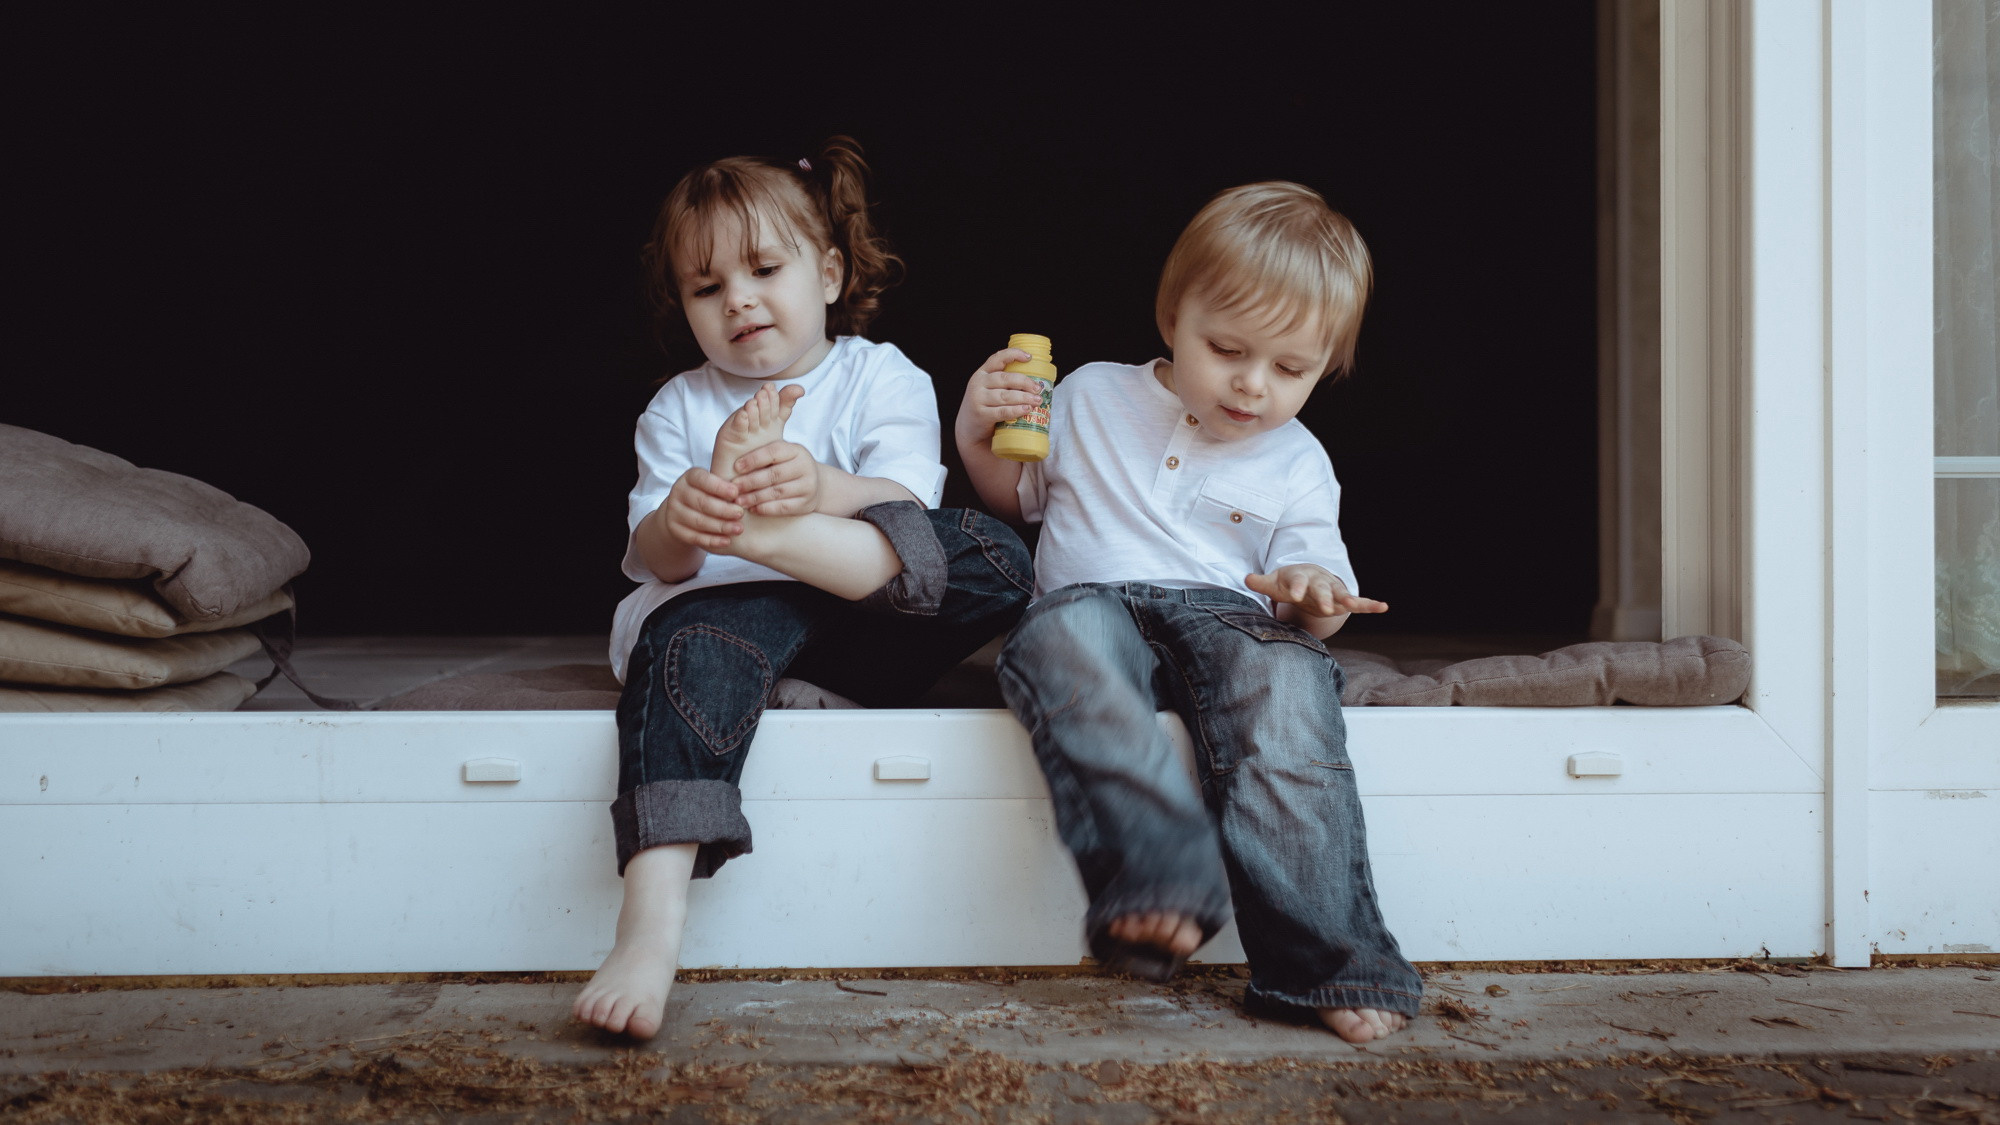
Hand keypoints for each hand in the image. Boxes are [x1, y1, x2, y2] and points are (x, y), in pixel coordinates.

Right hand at [662, 467, 744, 550]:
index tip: (736, 493)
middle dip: (723, 509)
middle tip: (741, 513)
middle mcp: (678, 492)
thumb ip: (725, 486)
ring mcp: (674, 511)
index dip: (719, 487)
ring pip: (698, 521)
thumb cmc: (708, 494)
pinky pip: (694, 537)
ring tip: (738, 529)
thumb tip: (745, 491)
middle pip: (701, 502)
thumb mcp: (713, 485)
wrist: (684, 512)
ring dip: (721, 526)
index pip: (702, 479)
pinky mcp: (674, 529)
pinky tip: (727, 541)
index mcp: (689, 477)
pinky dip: (712, 540)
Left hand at [727, 439, 822, 515]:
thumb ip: (764, 456)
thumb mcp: (782, 456)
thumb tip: (734, 465)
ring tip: (739, 501)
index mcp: (797, 450)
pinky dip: (766, 509)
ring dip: (755, 497)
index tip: (736, 467)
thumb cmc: (788, 468)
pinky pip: (783, 507)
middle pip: (774, 474)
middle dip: (751, 481)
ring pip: (777, 492)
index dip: (753, 459)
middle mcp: (805, 466)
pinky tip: (753, 509)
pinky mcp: (806, 503)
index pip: (773, 452)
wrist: (815, 485)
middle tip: (734, 487)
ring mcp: (808, 486)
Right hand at [954, 347, 1046, 450]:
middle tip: (1038, 388)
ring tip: (1037, 400)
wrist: (968, 429)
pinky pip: (1003, 411)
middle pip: (1005, 379)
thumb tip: (1034, 382)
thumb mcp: (988, 389)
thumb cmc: (985, 406)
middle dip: (1024, 382)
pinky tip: (1027, 409)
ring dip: (1024, 397)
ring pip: (1005, 396)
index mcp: (982, 373)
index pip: (997, 359)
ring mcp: (978, 399)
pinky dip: (1016, 410)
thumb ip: (1003, 383)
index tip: (1029, 357)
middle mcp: (978, 383)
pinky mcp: (981, 415)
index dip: (1013, 354)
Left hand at [1244, 564, 1388, 618]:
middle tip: (1325, 607)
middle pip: (1322, 588)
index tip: (1294, 594)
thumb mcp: (1275, 582)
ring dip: (1346, 599)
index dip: (1296, 587)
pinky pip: (1359, 602)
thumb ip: (1261, 582)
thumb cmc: (1289, 582)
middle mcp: (1319, 581)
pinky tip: (1384, 607)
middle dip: (1323, 597)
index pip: (1298, 581)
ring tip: (1352, 604)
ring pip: (1341, 594)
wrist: (1309, 576)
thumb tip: (1246, 578)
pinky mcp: (1344, 600)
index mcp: (1301, 576)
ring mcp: (1333, 590)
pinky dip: (1370, 605)